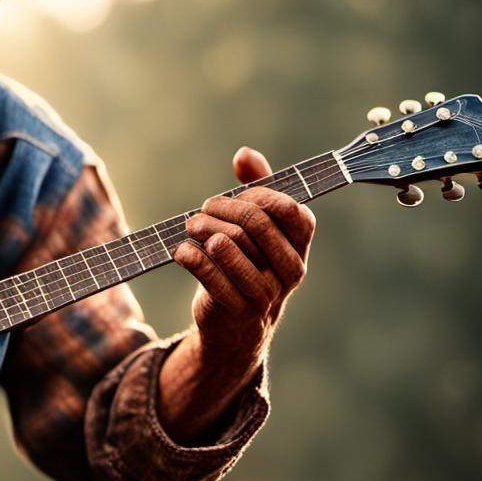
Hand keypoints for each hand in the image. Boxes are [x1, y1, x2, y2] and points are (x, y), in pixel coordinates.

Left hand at [173, 146, 315, 371]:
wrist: (237, 327)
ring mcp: (266, 293)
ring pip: (229, 246)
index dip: (259, 195)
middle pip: (254, 223)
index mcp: (300, 245)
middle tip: (201, 211)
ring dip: (202, 229)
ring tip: (191, 228)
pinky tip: (181, 251)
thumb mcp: (256, 228)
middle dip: (221, 209)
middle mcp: (290, 269)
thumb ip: (256, 187)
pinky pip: (209, 274)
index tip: (234, 197)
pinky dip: (189, 256)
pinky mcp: (237, 310)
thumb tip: (245, 154)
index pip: (290, 209)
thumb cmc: (247, 264)